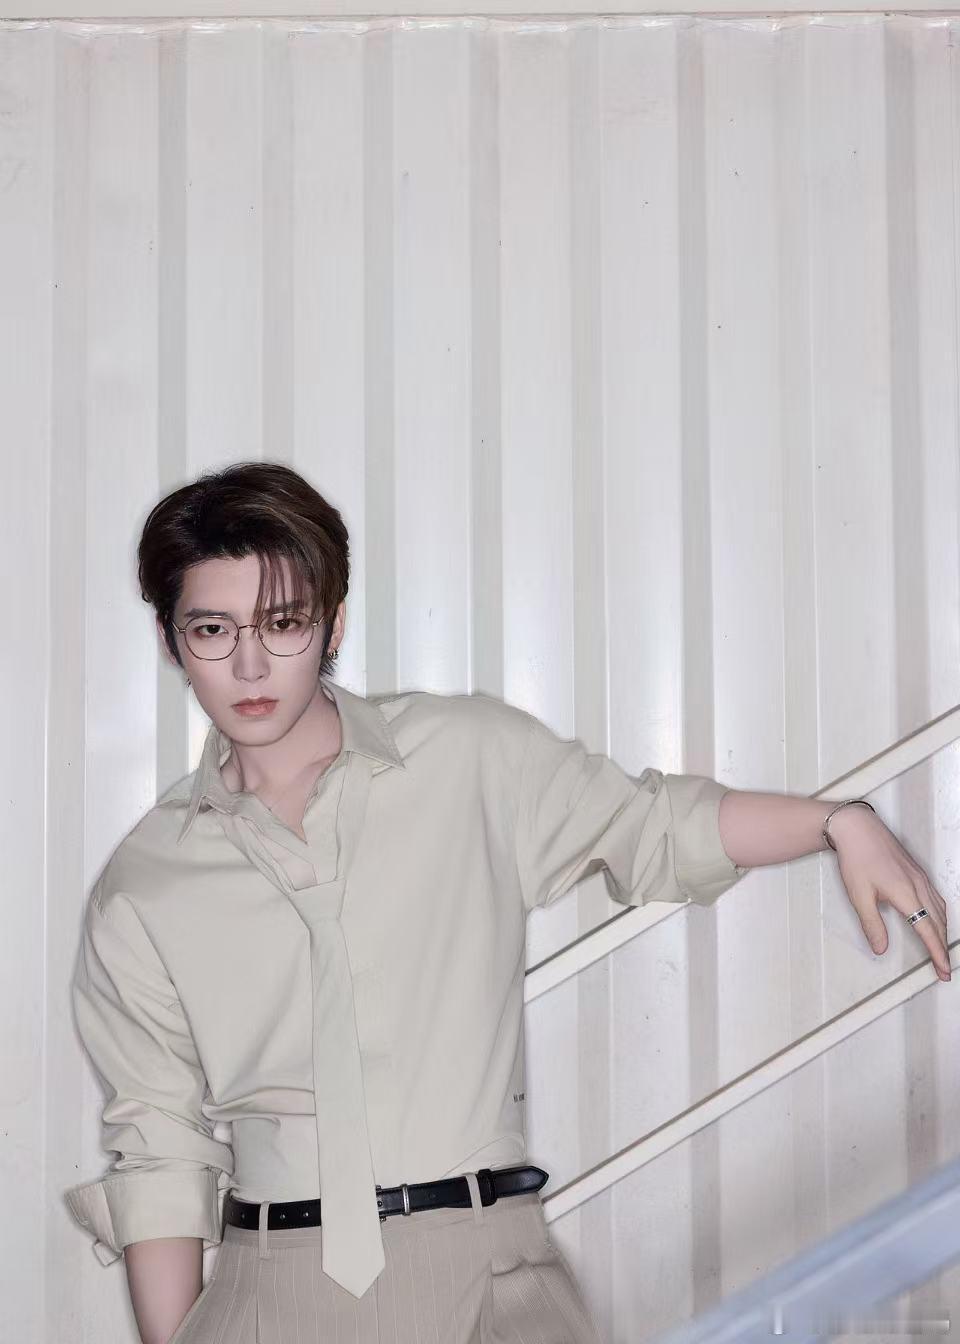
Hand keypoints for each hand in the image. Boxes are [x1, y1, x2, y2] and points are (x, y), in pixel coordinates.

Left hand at [827, 805, 951, 981]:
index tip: (943, 970)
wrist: (857, 828)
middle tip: (944, 967)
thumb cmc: (857, 857)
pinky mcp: (917, 871)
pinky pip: (936, 897)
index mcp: (906, 894)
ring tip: (941, 948)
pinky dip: (940, 914)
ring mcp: (920, 877)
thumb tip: (880, 947)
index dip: (937, 953)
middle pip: (938, 923)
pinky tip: (936, 918)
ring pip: (940, 910)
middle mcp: (919, 886)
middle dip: (943, 947)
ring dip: (943, 931)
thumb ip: (872, 925)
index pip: (927, 931)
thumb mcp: (859, 895)